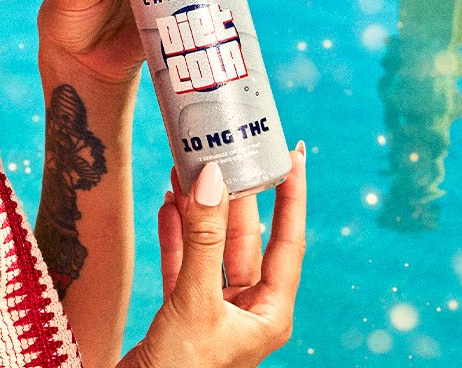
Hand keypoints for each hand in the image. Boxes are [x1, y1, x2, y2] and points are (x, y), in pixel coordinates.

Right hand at [119, 145, 307, 367]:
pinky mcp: (181, 312)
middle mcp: (246, 309)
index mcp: (269, 312)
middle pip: (243, 237)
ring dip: (197, 208)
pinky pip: (183, 261)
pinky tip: (168, 204)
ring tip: (186, 166)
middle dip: (230, 193)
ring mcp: (213, 309)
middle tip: (222, 150)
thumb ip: (203, 241)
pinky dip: (175, 233)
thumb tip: (213, 178)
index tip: (294, 154)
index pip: (288, 241)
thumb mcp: (195, 302)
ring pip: (209, 245)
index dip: (292, 196)